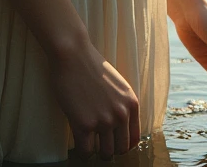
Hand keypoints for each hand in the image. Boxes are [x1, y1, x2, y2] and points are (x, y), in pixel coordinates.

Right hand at [47, 37, 140, 159]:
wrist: (72, 53)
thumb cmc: (91, 66)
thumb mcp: (117, 85)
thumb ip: (122, 105)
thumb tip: (119, 129)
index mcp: (131, 104)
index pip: (134, 139)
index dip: (122, 143)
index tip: (113, 142)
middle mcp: (121, 115)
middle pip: (120, 149)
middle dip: (109, 147)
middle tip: (98, 141)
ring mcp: (103, 121)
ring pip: (105, 154)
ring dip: (96, 150)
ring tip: (89, 141)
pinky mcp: (84, 125)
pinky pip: (86, 152)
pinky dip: (83, 151)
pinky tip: (79, 140)